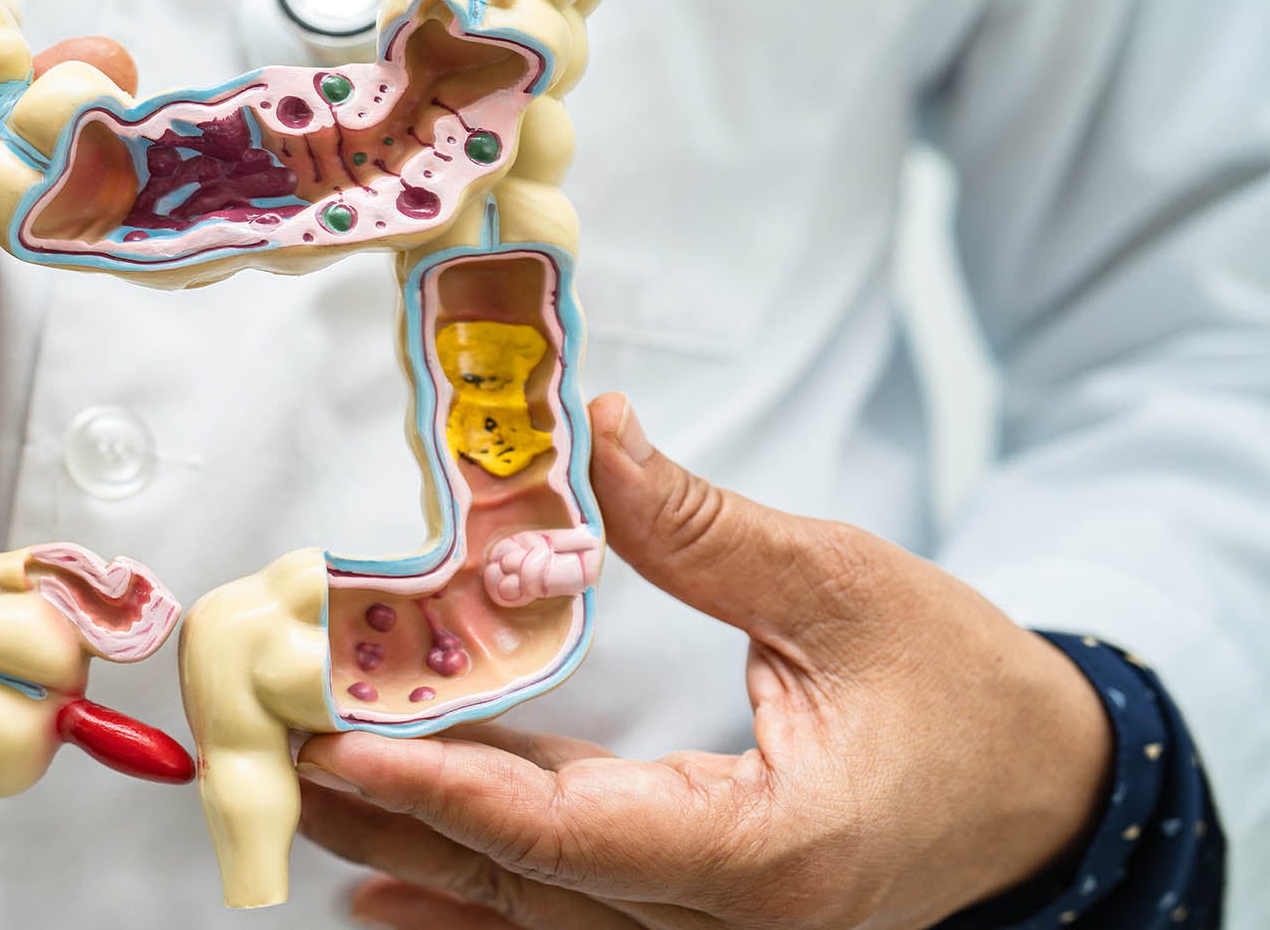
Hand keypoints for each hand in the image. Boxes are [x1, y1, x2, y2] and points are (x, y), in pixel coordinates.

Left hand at [295, 393, 1112, 929]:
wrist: (1045, 791)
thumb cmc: (967, 693)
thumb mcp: (842, 586)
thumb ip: (700, 525)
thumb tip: (590, 438)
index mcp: (771, 854)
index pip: (572, 838)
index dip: (444, 794)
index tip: (339, 750)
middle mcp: (730, 925)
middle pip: (526, 885)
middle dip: (394, 822)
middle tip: (275, 756)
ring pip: (533, 911)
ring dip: (416, 854)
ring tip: (306, 801)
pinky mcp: (699, 918)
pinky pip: (567, 916)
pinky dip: (473, 892)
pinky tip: (387, 883)